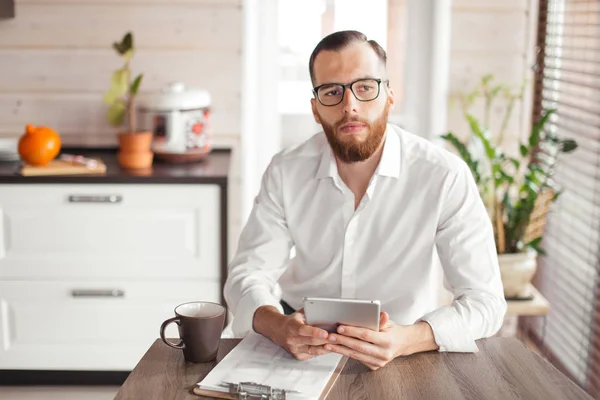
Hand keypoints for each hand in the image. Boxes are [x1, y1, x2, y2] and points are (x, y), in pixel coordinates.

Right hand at [253, 306, 329, 360]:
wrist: (277, 330)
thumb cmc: (292, 321)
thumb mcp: (299, 314)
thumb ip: (310, 313)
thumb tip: (325, 310)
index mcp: (291, 327)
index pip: (303, 330)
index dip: (315, 332)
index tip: (325, 333)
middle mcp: (291, 339)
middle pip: (311, 342)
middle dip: (325, 340)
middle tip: (337, 337)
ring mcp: (294, 349)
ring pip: (313, 351)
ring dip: (326, 347)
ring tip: (336, 343)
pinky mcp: (298, 356)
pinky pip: (312, 355)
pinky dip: (322, 351)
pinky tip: (330, 347)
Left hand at [324, 312, 438, 370]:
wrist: (402, 344)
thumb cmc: (393, 331)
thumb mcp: (389, 323)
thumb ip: (382, 320)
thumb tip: (381, 314)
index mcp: (388, 341)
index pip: (367, 335)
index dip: (352, 331)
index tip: (340, 327)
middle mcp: (384, 353)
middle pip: (359, 346)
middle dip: (343, 341)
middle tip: (330, 336)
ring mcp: (379, 362)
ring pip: (356, 355)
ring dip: (340, 349)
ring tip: (329, 344)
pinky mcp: (375, 366)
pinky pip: (357, 359)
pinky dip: (346, 353)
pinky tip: (337, 348)